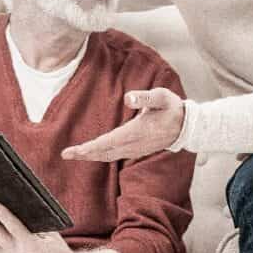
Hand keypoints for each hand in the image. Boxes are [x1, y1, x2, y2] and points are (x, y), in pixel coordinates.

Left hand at [60, 88, 185, 162]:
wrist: (185, 126)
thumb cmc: (171, 108)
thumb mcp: (161, 97)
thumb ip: (145, 97)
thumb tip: (128, 97)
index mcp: (135, 132)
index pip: (107, 143)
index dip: (89, 148)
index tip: (74, 151)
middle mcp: (133, 145)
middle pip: (103, 152)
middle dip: (84, 154)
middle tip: (66, 154)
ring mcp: (134, 149)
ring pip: (108, 155)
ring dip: (91, 156)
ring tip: (74, 154)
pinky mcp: (135, 150)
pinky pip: (114, 155)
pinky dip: (101, 155)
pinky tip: (92, 153)